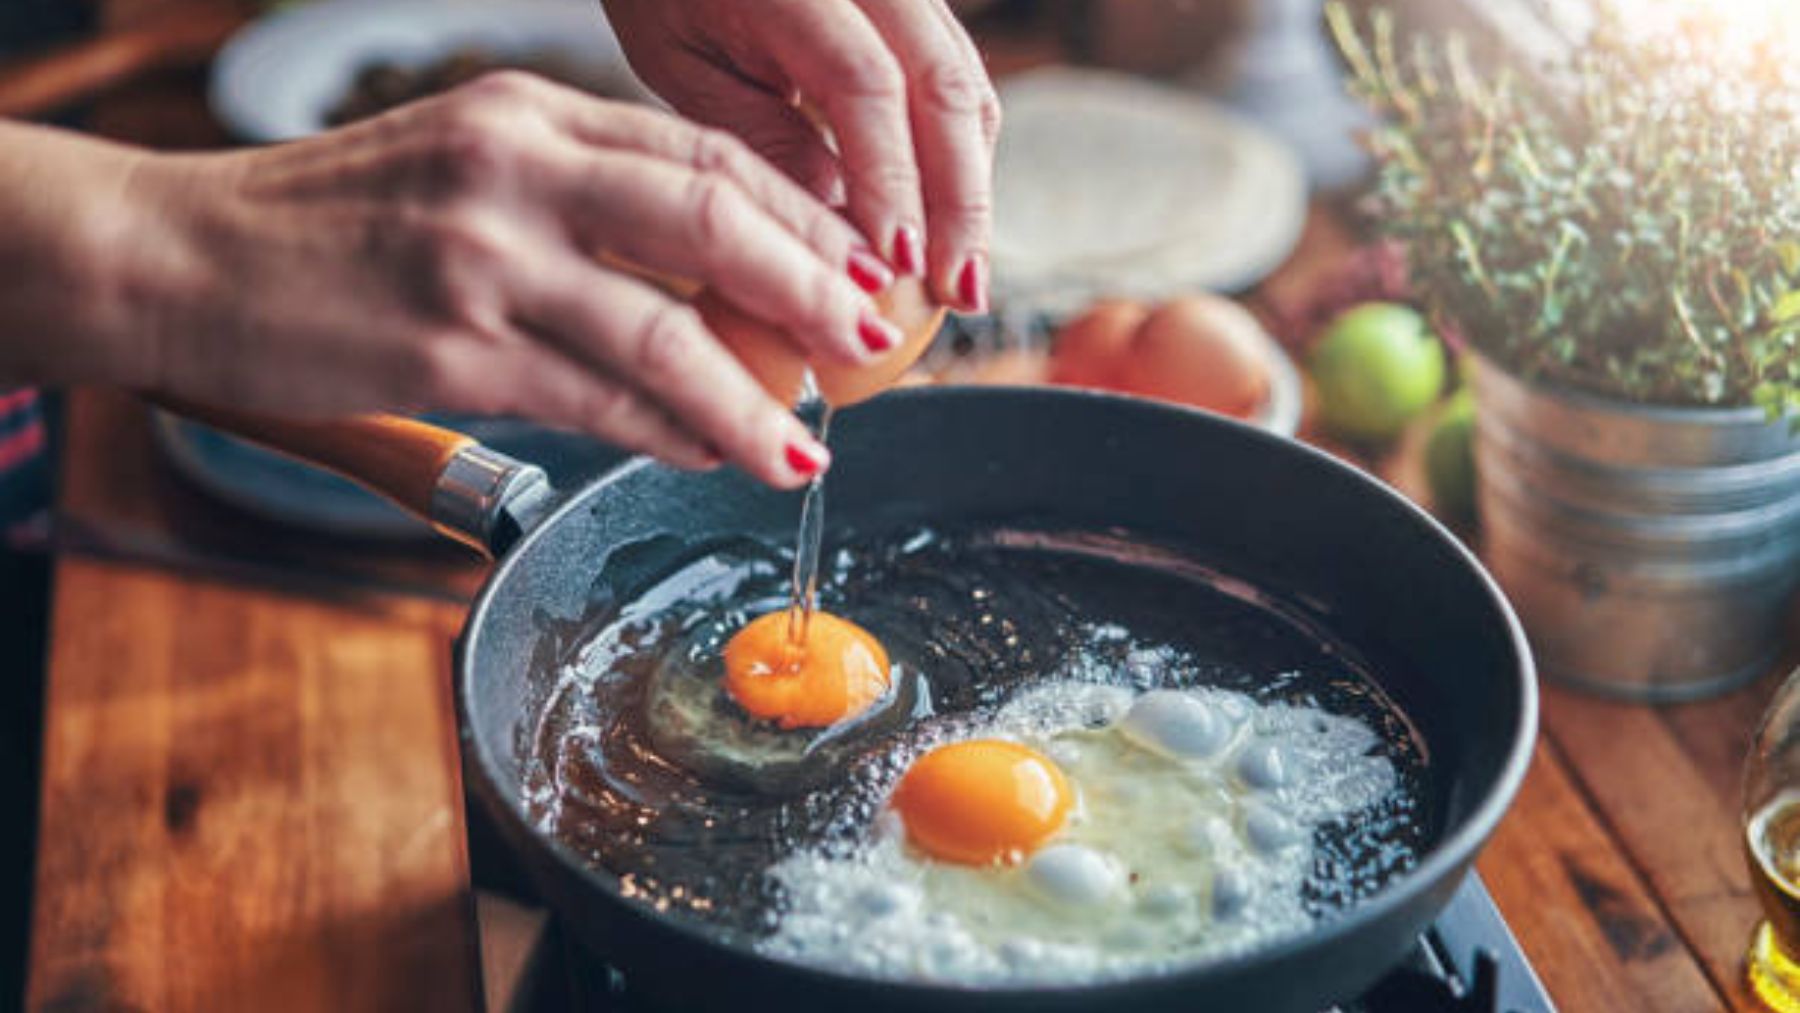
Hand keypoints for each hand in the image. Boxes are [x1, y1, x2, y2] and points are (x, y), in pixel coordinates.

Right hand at [80, 74, 914, 486]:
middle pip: (711, 217)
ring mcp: (482, 259)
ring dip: (753, 398)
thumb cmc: (330, 222)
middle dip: (813, 287)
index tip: (854, 267)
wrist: (180, 255)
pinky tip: (710, 453)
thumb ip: (579, 199)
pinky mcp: (451, 350)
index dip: (799, 217)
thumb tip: (708, 277)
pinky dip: (668, 433)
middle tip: (870, 341)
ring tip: (805, 443)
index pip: (702, 153)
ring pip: (666, 330)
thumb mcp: (464, 165)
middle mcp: (514, 169)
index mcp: (527, 113)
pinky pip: (597, 400)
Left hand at [601, 0, 1000, 312]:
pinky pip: (961, 82)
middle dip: (960, 201)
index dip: (890, 180)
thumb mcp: (688, 68)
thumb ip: (764, 140)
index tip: (895, 266)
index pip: (865, 83)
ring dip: (972, 189)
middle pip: (944, 86)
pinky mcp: (925, 9)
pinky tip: (948, 228)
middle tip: (957, 293)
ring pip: (968, 87)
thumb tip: (844, 239)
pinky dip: (961, 160)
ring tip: (962, 278)